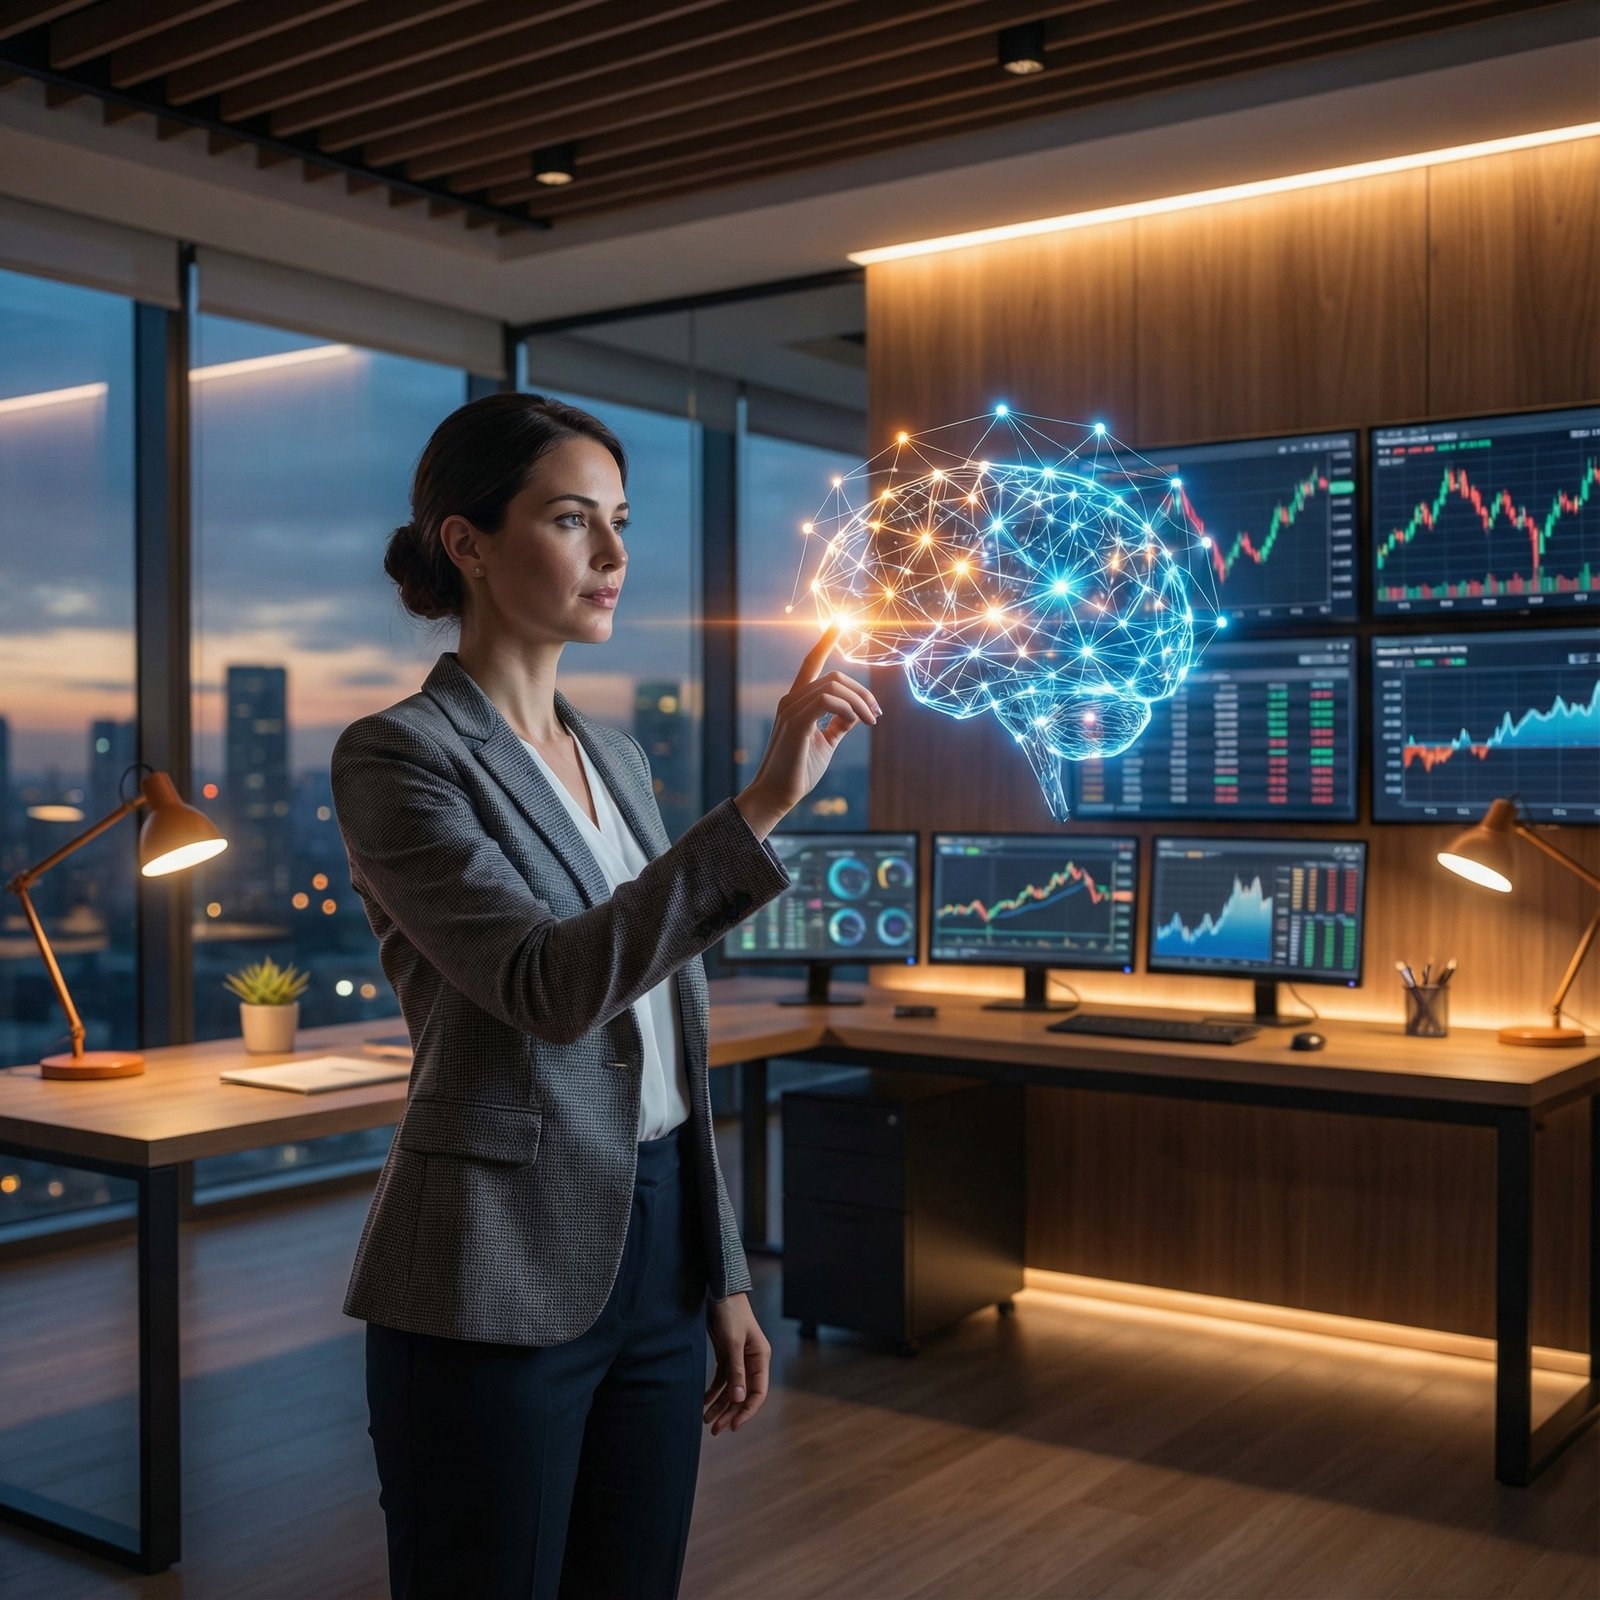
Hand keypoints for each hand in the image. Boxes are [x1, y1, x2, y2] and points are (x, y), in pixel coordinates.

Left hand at [703, 1292, 769, 1435]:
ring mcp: (739, 1359)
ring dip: (720, 1405)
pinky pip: (721, 1379)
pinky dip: (713, 1391)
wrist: (720, 1292)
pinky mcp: (726, 1355)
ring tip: (706, 1421)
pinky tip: (703, 1402)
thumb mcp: (733, 1343)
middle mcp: (752, 1361)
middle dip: (729, 1412)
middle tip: (714, 1430)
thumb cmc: (731, 1314)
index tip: (734, 1426)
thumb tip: (739, 1399)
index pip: (758, 1392)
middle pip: (743, 1394)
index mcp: (761, 1358)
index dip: (747, 1411)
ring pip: (731, 1389)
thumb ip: (737, 1371)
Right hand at [734, 621, 880, 837]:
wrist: (777, 795)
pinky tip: (857, 723)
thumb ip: (838, 725)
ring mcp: (791, 709)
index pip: (810, 662)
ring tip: (871, 722)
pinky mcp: (796, 723)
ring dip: (859, 702)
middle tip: (876, 714)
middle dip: (861, 692)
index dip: (825, 641)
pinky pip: (827, 701)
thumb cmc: (799, 771)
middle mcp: (791, 700)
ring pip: (833, 686)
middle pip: (833, 676)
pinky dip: (848, 708)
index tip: (839, 622)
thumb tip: (856, 714)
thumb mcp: (824, 743)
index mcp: (797, 702)